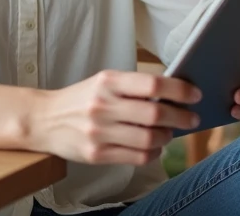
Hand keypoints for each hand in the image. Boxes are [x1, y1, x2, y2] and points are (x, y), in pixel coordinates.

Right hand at [28, 70, 201, 165]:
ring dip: (167, 136)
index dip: (179, 90)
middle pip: (155, 113)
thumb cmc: (82, 98)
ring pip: (149, 138)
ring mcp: (99, 132)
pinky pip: (137, 157)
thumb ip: (134, 87)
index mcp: (108, 82)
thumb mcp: (104, 82)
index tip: (195, 95)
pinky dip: (153, 153)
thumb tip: (174, 94)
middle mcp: (103, 105)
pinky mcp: (96, 154)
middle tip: (192, 118)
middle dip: (181, 117)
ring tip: (170, 133)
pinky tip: (155, 147)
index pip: (153, 84)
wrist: (44, 120)